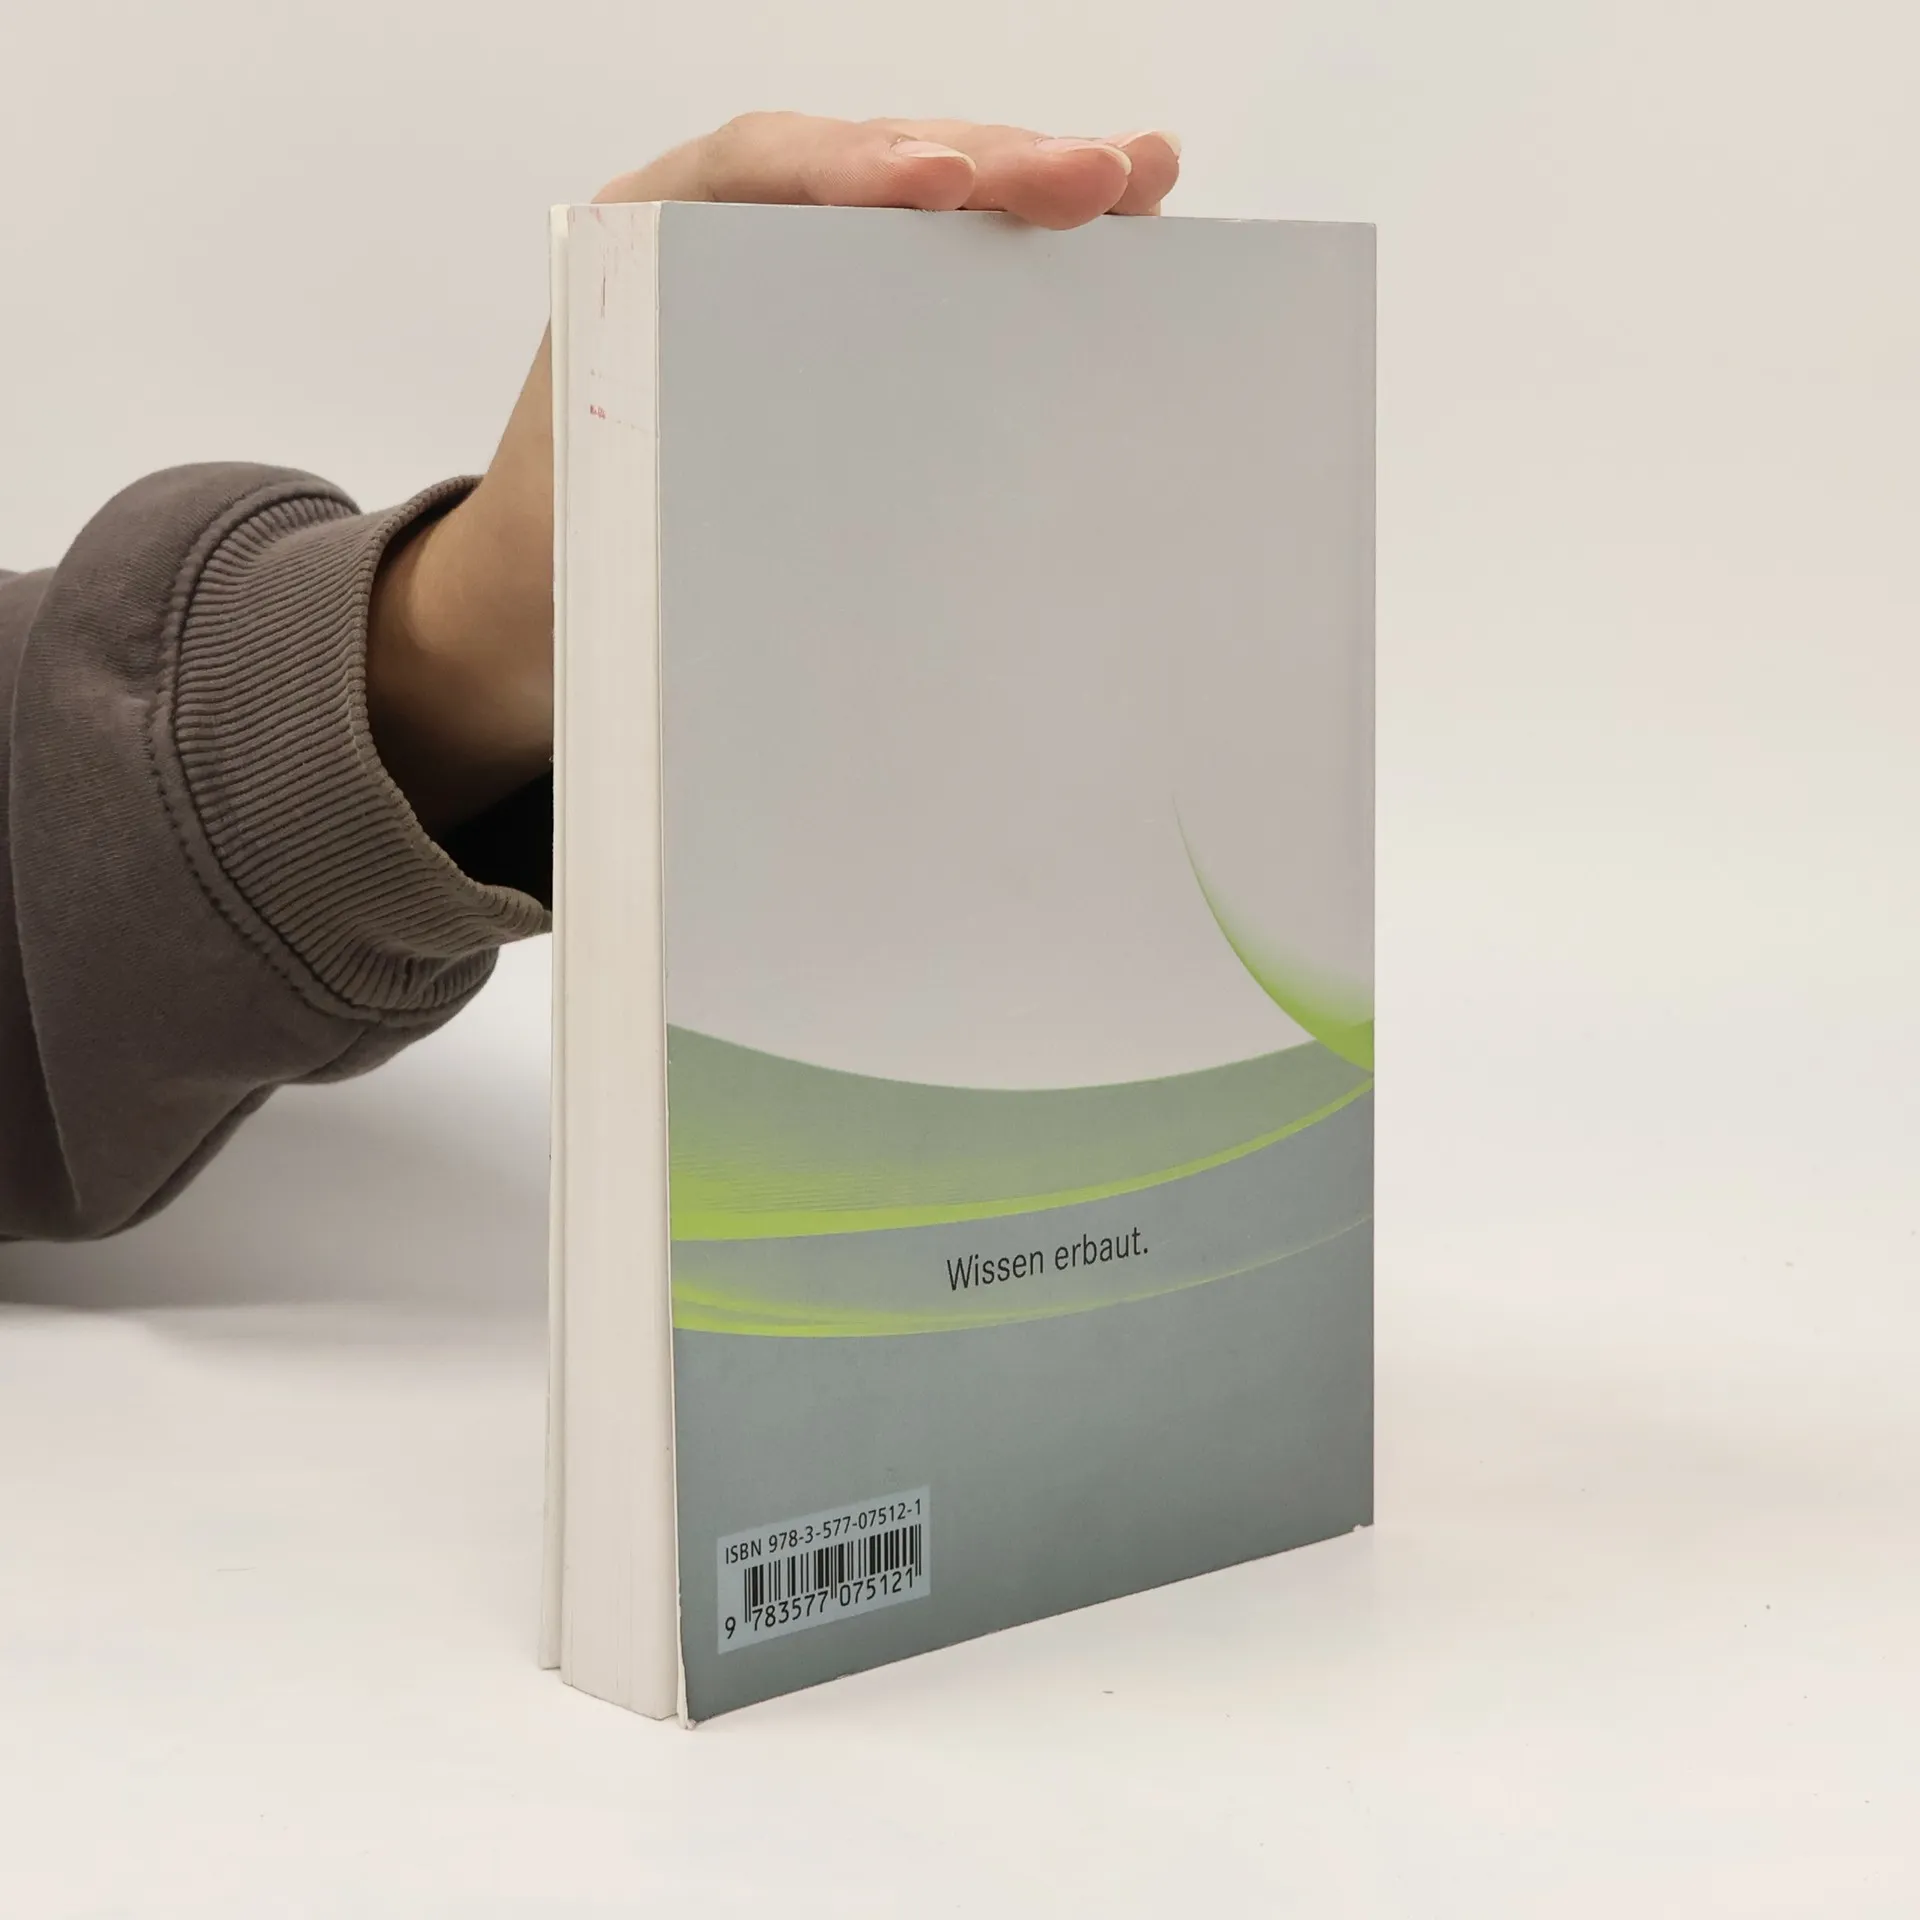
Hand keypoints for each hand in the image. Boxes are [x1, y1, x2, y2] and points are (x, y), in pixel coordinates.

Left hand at [366, 115, 1181, 833]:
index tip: (942, 184)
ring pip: (917, 215)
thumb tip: (799, 554)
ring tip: (1139, 181)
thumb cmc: (560, 562)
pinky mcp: (834, 341)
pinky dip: (1010, 265)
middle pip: (868, 169)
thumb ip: (676, 498)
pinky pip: (927, 282)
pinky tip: (1100, 251)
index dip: (856, 167)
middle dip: (994, 163)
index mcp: (640, 251)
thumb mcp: (604, 526)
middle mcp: (719, 244)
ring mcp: (786, 287)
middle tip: (1108, 175)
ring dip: (1028, 193)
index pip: (759, 169)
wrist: (530, 608)